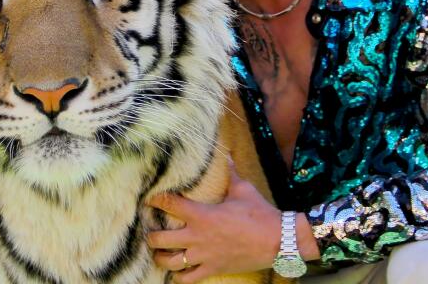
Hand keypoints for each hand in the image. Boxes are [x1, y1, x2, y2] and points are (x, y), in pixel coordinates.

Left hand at [147, 164, 281, 282]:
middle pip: (160, 238)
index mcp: (202, 214)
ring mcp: (203, 256)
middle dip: (151, 235)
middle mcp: (197, 236)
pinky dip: (179, 277)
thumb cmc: (259, 213)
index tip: (151, 198)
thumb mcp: (243, 190)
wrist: (277, 240)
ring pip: (169, 262)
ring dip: (160, 257)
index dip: (157, 200)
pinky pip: (188, 279)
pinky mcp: (213, 269)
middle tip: (150, 230)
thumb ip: (231, 174)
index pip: (170, 204)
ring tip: (159, 252)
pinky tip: (177, 272)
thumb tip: (228, 156)